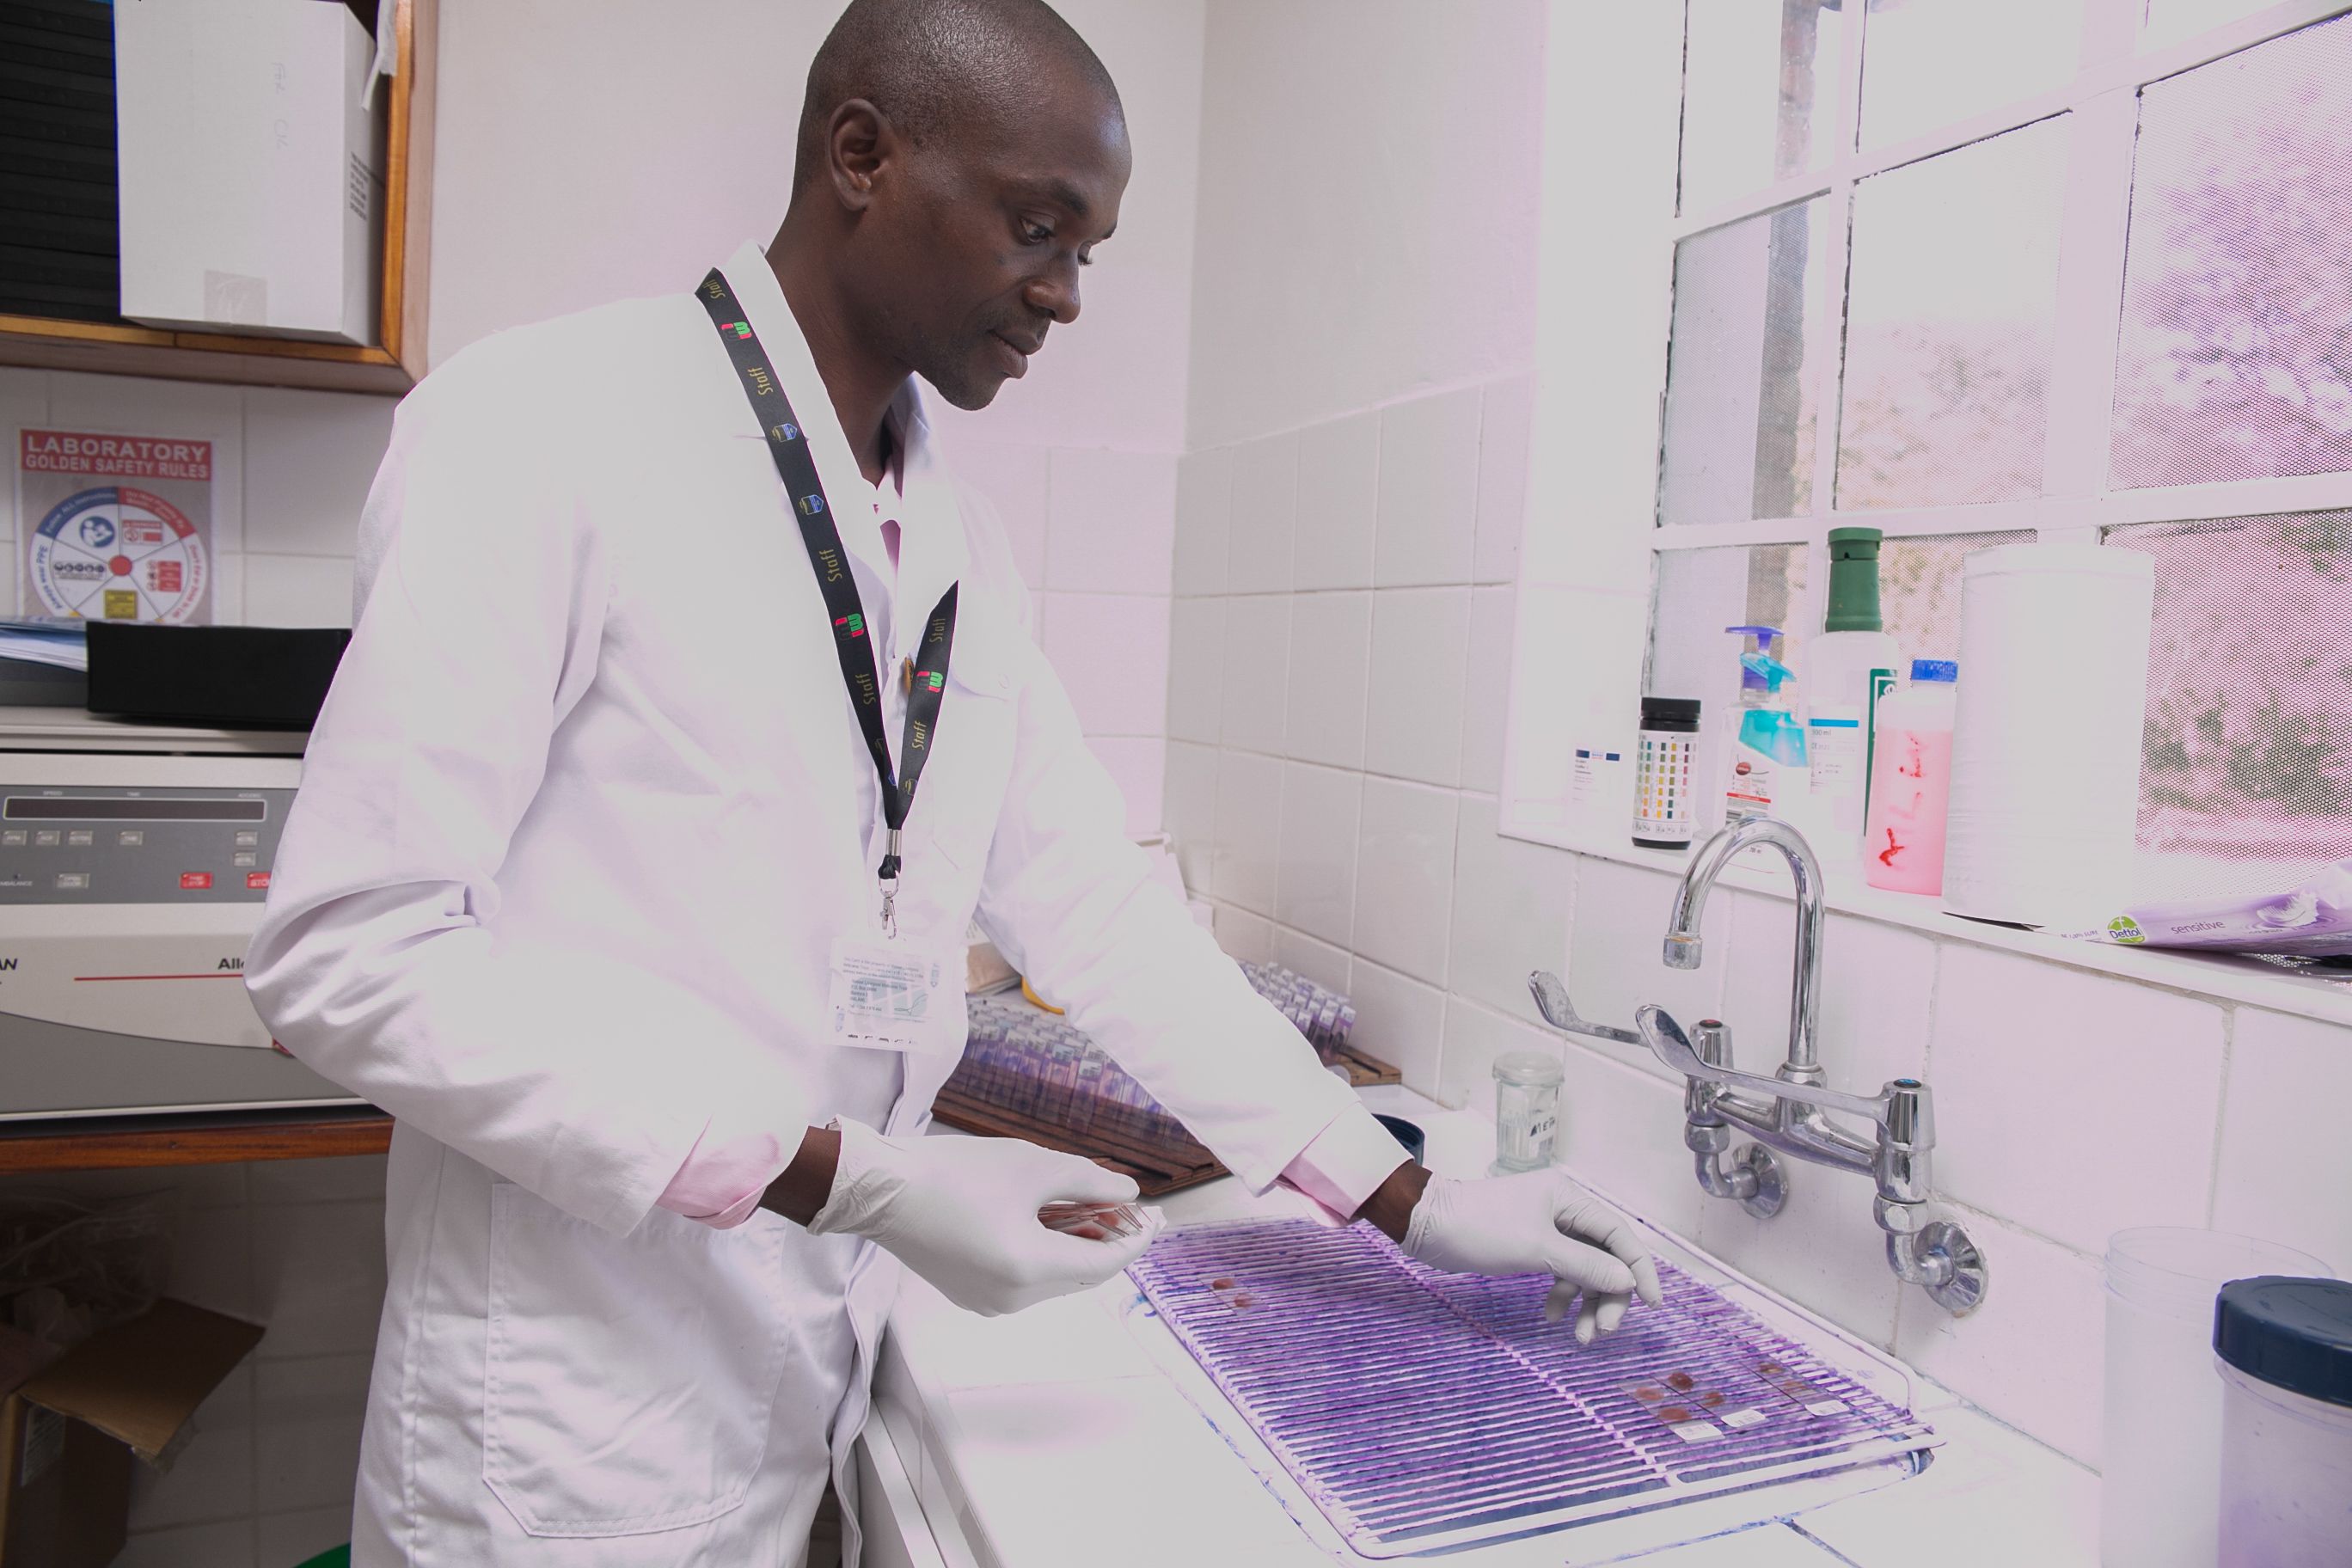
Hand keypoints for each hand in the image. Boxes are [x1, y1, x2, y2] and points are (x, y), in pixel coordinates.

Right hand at [805, 1120, 1156, 1315]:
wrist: (881, 1190)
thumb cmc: (956, 1174)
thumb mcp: (1033, 1168)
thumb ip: (1089, 1183)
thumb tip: (1128, 1196)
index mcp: (1031, 1269)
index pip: (1105, 1264)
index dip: (1134, 1239)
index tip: (1154, 1216)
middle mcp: (1013, 1299)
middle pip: (1080, 1276)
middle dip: (1105, 1241)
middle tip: (1119, 1205)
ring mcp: (988, 1302)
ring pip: (1052, 1278)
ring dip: (1073, 1246)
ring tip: (1080, 1205)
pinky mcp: (968, 1293)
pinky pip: (1023, 1280)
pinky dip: (1042, 1253)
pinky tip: (1042, 1219)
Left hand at [1400, 1169, 1664, 1342]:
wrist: (1427, 1224)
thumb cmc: (1482, 1228)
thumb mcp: (1538, 1249)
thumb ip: (1586, 1266)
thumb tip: (1629, 1281)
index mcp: (1571, 1199)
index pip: (1620, 1235)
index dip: (1639, 1270)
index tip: (1653, 1305)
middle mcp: (1564, 1210)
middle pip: (1604, 1257)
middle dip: (1607, 1295)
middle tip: (1601, 1331)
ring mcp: (1547, 1228)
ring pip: (1583, 1269)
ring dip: (1585, 1302)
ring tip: (1580, 1337)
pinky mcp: (1531, 1245)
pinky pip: (1560, 1272)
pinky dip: (1560, 1295)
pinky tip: (1551, 1317)